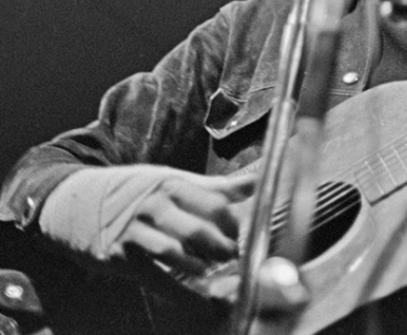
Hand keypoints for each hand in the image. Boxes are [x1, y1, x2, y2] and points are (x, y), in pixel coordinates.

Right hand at [41, 165, 256, 276]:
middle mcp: (154, 204)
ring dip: (202, 266)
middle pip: (200, 229)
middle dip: (224, 247)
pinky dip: (183, 294)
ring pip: (177, 252)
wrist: (73, 200)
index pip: (215, 203)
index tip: (248, 233)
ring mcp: (134, 230)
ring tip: (212, 269)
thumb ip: (215, 187)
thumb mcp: (171, 179)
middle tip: (234, 255)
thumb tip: (258, 180)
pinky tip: (203, 303)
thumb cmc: (134, 191)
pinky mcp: (119, 256)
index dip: (236, 222)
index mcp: (173, 183)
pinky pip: (157, 278)